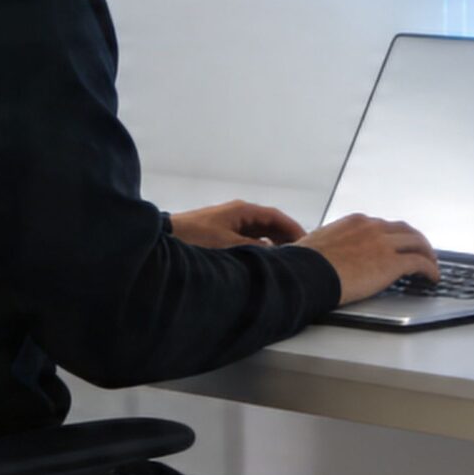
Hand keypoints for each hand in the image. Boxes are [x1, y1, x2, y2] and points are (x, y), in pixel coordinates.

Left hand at [169, 199, 307, 249]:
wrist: (164, 239)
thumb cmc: (194, 238)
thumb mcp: (230, 245)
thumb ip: (256, 250)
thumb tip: (276, 255)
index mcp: (242, 211)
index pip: (276, 217)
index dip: (294, 229)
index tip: (308, 241)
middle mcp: (237, 215)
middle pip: (269, 225)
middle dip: (286, 239)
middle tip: (300, 254)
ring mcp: (228, 224)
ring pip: (258, 235)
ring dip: (272, 246)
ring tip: (285, 261)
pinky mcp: (219, 235)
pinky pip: (246, 241)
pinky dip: (258, 250)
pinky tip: (261, 264)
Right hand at [292, 213, 440, 303]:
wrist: (307, 274)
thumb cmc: (305, 264)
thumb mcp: (318, 244)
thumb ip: (330, 245)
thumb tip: (325, 256)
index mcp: (356, 222)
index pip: (382, 225)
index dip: (393, 236)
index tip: (396, 244)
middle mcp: (372, 228)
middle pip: (404, 230)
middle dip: (415, 240)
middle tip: (421, 251)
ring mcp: (384, 244)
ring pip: (416, 242)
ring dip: (427, 253)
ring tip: (432, 264)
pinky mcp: (392, 263)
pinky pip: (419, 263)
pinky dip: (430, 269)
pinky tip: (432, 277)